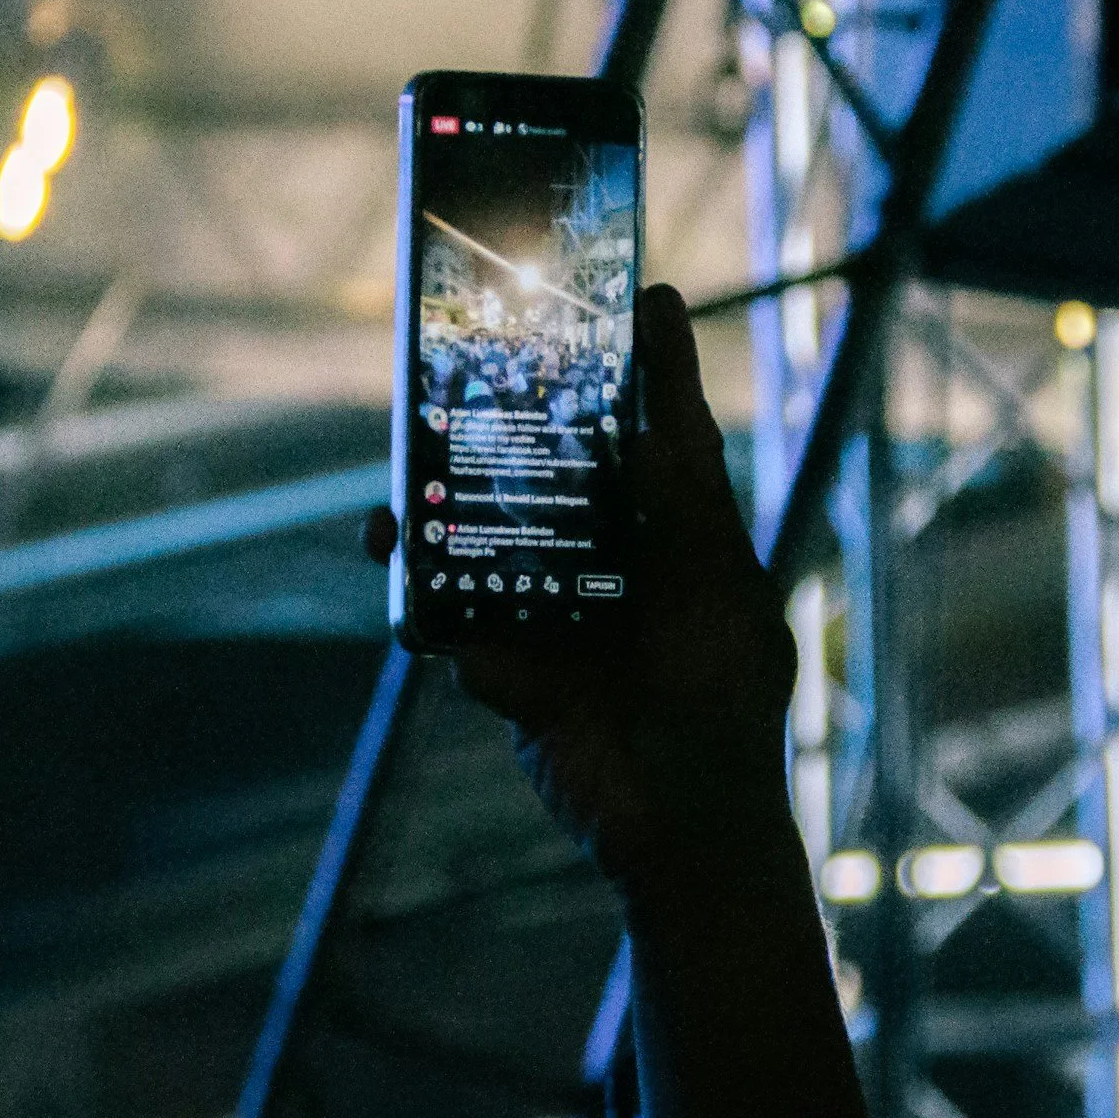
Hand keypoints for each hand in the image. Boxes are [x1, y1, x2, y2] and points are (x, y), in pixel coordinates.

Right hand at [375, 285, 798, 894]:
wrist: (683, 828)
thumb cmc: (724, 705)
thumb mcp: (716, 590)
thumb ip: (685, 506)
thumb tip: (648, 422)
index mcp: (679, 535)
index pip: (665, 431)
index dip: (655, 363)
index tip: (647, 289)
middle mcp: (615, 559)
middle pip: (554, 469)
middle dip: (504, 425)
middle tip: (462, 371)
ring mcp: (558, 611)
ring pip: (487, 538)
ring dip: (435, 511)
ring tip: (394, 498)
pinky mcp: (511, 665)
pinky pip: (450, 621)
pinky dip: (418, 599)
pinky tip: (394, 566)